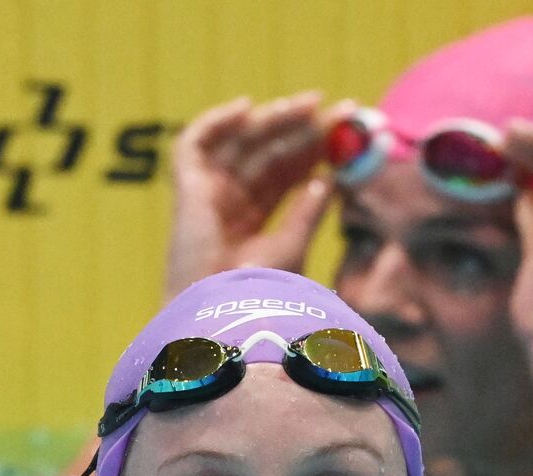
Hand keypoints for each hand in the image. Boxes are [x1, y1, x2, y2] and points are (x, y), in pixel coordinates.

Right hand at [165, 93, 349, 297]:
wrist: (220, 313)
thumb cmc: (256, 293)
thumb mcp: (293, 244)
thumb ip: (309, 209)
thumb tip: (331, 175)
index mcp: (251, 224)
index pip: (285, 174)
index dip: (313, 149)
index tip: (347, 129)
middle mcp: (227, 207)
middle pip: (266, 154)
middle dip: (301, 128)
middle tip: (339, 109)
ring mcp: (206, 196)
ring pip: (240, 143)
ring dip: (272, 120)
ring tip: (309, 106)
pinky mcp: (185, 189)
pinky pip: (192, 144)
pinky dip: (215, 121)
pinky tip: (248, 107)